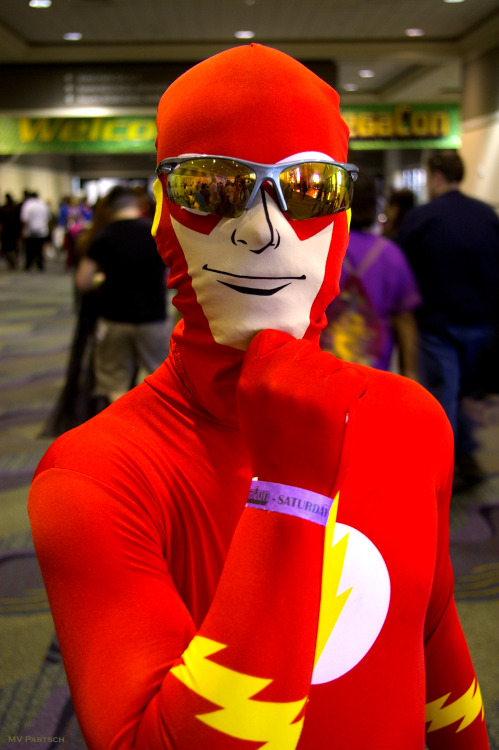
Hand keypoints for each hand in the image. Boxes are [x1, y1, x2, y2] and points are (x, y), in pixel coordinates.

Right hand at [237, 330, 367, 496]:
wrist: (292, 490)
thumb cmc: (275, 450)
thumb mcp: (253, 408)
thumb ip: (267, 377)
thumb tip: (294, 351)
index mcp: (250, 378)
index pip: (271, 337)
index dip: (285, 352)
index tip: (292, 374)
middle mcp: (276, 376)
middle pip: (306, 349)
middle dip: (313, 371)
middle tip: (311, 405)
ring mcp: (307, 384)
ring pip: (333, 363)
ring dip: (334, 384)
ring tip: (322, 416)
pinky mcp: (337, 395)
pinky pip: (355, 379)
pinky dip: (354, 395)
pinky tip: (340, 416)